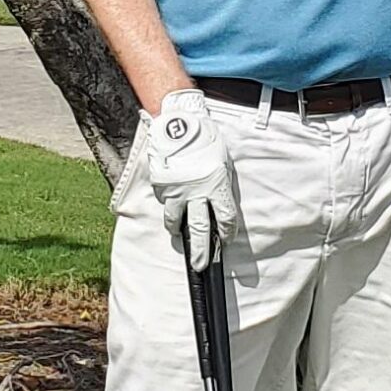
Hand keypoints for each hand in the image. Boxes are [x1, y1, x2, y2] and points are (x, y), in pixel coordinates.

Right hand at [145, 88, 237, 270]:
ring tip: (178, 234)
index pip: (225, 219)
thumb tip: (220, 203)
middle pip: (201, 229)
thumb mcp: (223, 163)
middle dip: (201, 251)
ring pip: (176, 220)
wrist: (180, 124)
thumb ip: (222, 185)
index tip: (226, 239)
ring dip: (178, 229)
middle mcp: (198, 193)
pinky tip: (171, 198)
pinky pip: (166, 200)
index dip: (227, 233)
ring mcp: (177, 191)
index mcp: (217, 186)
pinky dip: (169, 202)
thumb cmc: (207, 140)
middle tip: (200, 266)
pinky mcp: (162, 186)